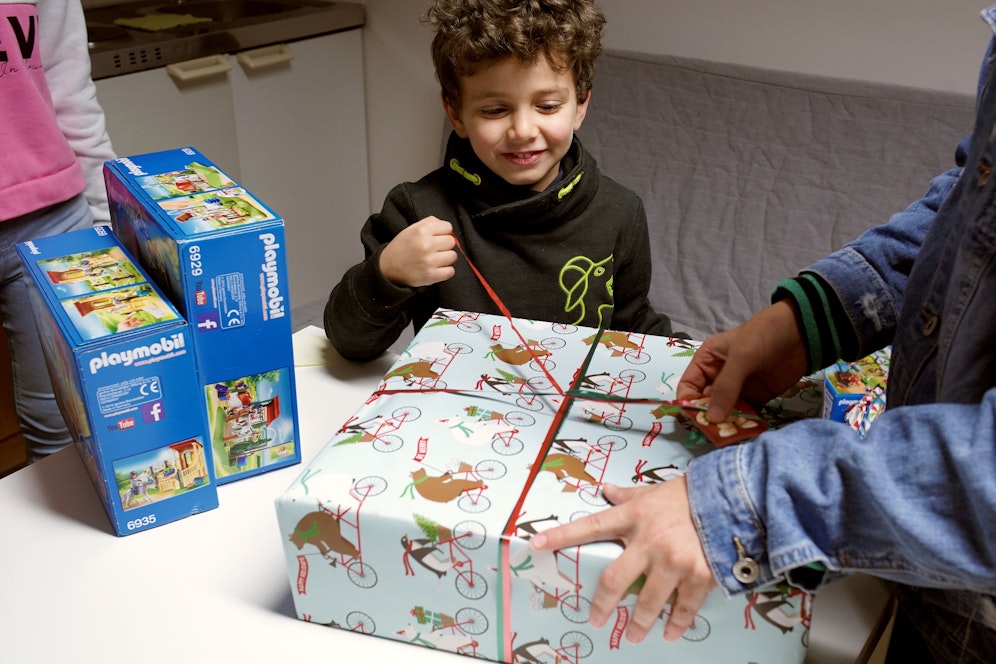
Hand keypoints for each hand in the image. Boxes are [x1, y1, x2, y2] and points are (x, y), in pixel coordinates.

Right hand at [380, 216, 457, 286]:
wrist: (387, 267)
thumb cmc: (401, 248)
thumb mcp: (411, 229)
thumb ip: (429, 223)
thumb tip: (447, 227)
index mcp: (421, 231)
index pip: (448, 227)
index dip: (444, 232)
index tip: (438, 237)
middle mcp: (425, 245)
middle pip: (451, 241)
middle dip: (445, 245)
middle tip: (435, 249)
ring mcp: (429, 261)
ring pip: (453, 256)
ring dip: (446, 258)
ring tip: (435, 259)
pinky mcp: (430, 276)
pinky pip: (450, 271)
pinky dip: (446, 271)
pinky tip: (436, 268)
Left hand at [530, 479, 716, 642]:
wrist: (732, 499)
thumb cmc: (687, 495)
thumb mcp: (651, 492)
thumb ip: (626, 496)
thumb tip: (605, 490)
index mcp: (632, 517)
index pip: (589, 526)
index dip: (560, 536)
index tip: (535, 545)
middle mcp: (648, 541)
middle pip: (614, 579)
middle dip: (602, 604)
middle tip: (596, 619)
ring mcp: (673, 561)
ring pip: (647, 602)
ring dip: (639, 623)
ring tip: (635, 636)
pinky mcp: (698, 576)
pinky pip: (682, 608)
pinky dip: (676, 624)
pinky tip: (669, 633)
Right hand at [676, 301, 807, 422]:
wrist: (802, 332)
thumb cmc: (764, 336)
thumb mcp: (741, 357)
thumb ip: (725, 387)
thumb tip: (711, 418)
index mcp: (707, 361)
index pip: (688, 386)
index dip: (688, 402)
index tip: (695, 419)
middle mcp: (718, 376)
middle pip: (704, 402)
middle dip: (707, 417)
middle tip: (714, 431)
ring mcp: (738, 388)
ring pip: (724, 411)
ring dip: (726, 423)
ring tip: (730, 434)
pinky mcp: (757, 398)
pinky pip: (745, 414)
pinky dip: (743, 423)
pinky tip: (745, 431)